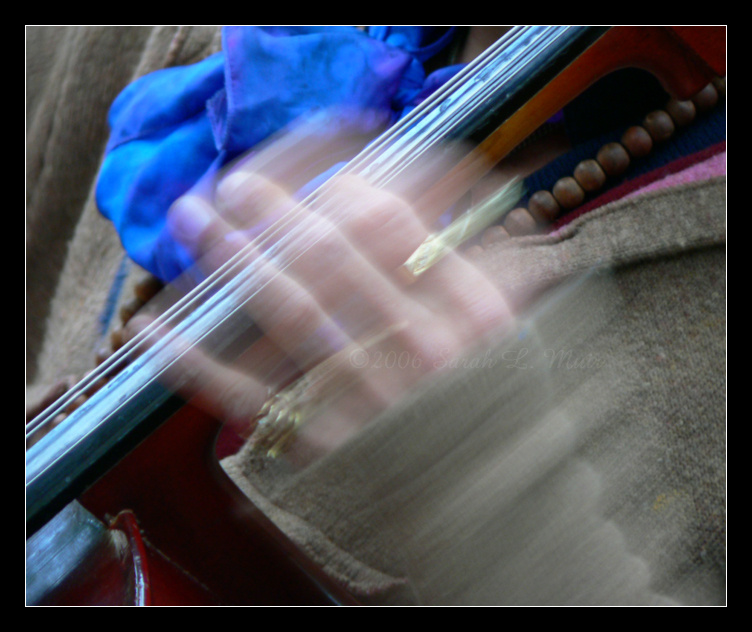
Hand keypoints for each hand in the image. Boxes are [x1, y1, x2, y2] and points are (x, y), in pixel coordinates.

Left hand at [135, 137, 512, 460]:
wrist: (484, 512)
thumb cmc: (490, 418)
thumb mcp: (508, 345)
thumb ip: (481, 280)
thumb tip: (452, 213)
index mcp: (467, 315)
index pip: (394, 228)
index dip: (343, 193)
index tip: (315, 181)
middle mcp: (415, 347)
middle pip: (330, 255)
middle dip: (274, 211)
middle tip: (234, 183)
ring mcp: (366, 395)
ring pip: (287, 308)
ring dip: (232, 257)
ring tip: (191, 219)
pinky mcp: (320, 443)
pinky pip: (249, 395)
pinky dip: (194, 361)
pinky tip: (154, 330)